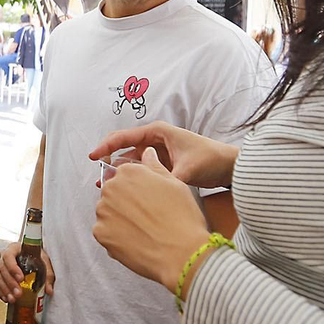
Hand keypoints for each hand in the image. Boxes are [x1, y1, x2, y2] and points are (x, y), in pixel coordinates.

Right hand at [0, 240, 53, 302]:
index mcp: (14, 248)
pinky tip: (6, 299)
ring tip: (13, 299)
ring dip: (5, 289)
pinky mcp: (0, 276)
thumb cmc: (37, 256)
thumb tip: (49, 290)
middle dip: (10, 282)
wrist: (33, 257)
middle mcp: (5, 256)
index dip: (12, 267)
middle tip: (18, 293)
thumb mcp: (44, 262)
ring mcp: (1, 266)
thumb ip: (48, 275)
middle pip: (2, 268)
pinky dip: (0, 292)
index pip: (8, 256)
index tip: (20, 278)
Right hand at [90, 121, 238, 188]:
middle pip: (124, 150)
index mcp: (157, 132)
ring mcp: (158, 154)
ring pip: (132, 163)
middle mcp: (154, 141)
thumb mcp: (186, 169)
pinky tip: (126, 191)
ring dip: (121, 174)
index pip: (123, 137)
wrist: (230, 167)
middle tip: (100, 181)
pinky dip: (133, 179)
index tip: (93, 157)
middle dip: (110, 163)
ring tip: (109, 189)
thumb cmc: (211, 159)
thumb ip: (165, 179)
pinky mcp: (163, 166)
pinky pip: (142, 171)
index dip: (105, 146)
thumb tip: (148, 191)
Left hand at [93, 148, 210, 294]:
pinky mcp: (100, 233)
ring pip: (108, 213)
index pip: (124, 175)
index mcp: (128, 172)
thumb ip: (154, 166)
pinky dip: (116, 237)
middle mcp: (111, 188)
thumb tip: (146, 152)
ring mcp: (103, 211)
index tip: (147, 200)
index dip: (137, 189)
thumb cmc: (182, 219)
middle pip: (113, 193)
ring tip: (143, 230)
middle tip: (147, 217)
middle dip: (126, 203)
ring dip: (120, 220)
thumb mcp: (175, 183)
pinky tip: (135, 241)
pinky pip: (105, 232)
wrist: (182, 254)